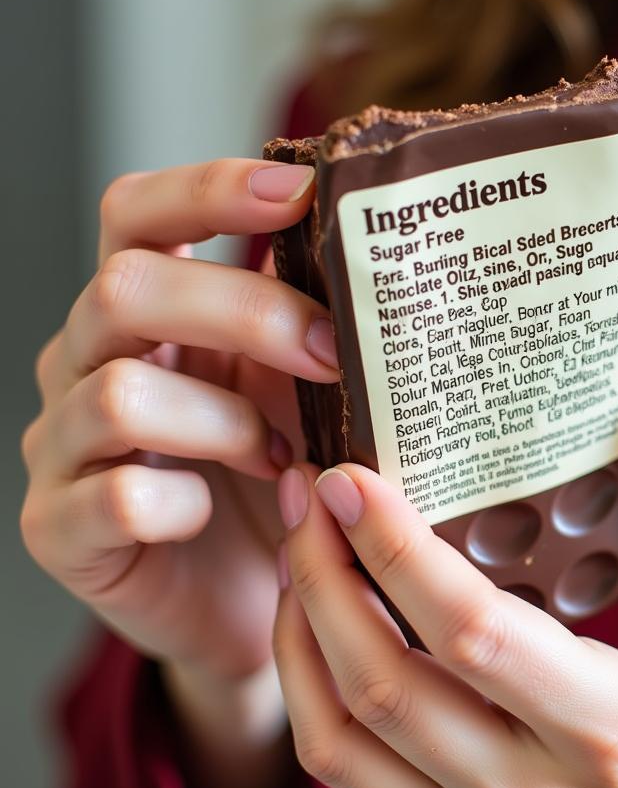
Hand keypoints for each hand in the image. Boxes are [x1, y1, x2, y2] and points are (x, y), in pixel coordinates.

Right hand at [19, 160, 337, 787]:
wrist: (251, 597)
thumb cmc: (280, 476)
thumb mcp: (299, 386)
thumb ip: (310, 322)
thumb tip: (386, 252)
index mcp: (144, 312)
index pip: (138, 214)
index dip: (209, 190)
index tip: (300, 192)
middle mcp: (86, 362)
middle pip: (127, 289)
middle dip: (244, 312)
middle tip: (330, 351)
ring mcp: (62, 446)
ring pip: (119, 395)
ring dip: (224, 422)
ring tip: (287, 456)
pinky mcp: (61, 530)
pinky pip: (119, 498)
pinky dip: (190, 503)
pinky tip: (224, 511)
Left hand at [273, 354, 617, 787]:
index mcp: (613, 729)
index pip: (472, 633)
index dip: (396, 547)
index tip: (351, 475)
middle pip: (384, 684)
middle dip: (324, 574)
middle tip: (312, 491)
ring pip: (341, 738)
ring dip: (303, 632)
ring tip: (305, 547)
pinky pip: (344, 776)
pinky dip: (313, 693)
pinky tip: (323, 625)